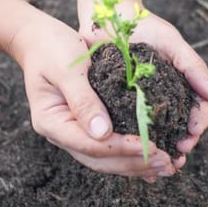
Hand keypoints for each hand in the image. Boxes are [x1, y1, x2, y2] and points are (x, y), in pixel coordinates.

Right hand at [8, 17, 175, 179]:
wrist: (41, 40)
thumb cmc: (52, 49)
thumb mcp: (67, 69)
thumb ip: (83, 100)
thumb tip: (103, 133)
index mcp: (52, 122)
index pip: (89, 145)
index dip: (121, 148)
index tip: (149, 146)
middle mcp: (62, 134)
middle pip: (100, 160)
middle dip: (134, 163)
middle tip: (166, 163)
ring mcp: (74, 133)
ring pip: (107, 159)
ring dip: (136, 164)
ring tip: (166, 166)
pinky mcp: (88, 127)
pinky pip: (110, 147)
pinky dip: (132, 155)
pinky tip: (153, 160)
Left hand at [79, 5, 207, 174]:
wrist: (110, 18)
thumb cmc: (145, 26)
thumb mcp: (172, 42)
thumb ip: (193, 67)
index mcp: (183, 84)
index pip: (199, 109)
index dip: (198, 125)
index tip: (191, 135)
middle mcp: (166, 97)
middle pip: (180, 128)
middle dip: (181, 145)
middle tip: (176, 159)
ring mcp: (144, 104)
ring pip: (158, 134)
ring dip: (161, 152)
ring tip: (158, 168)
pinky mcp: (121, 107)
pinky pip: (132, 130)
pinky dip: (136, 146)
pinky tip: (134, 161)